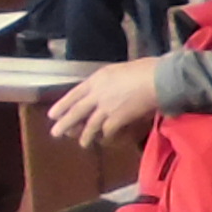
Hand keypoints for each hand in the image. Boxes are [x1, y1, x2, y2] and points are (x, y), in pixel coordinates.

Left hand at [48, 57, 165, 142]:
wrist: (158, 79)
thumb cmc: (145, 69)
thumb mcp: (119, 70)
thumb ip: (108, 81)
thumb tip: (107, 89)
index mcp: (96, 79)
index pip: (74, 94)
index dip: (62, 105)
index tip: (52, 114)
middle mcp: (97, 94)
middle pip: (76, 112)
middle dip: (65, 123)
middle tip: (55, 133)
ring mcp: (106, 107)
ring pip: (89, 125)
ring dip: (84, 136)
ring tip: (82, 143)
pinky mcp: (117, 118)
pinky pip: (107, 131)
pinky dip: (105, 137)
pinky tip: (104, 140)